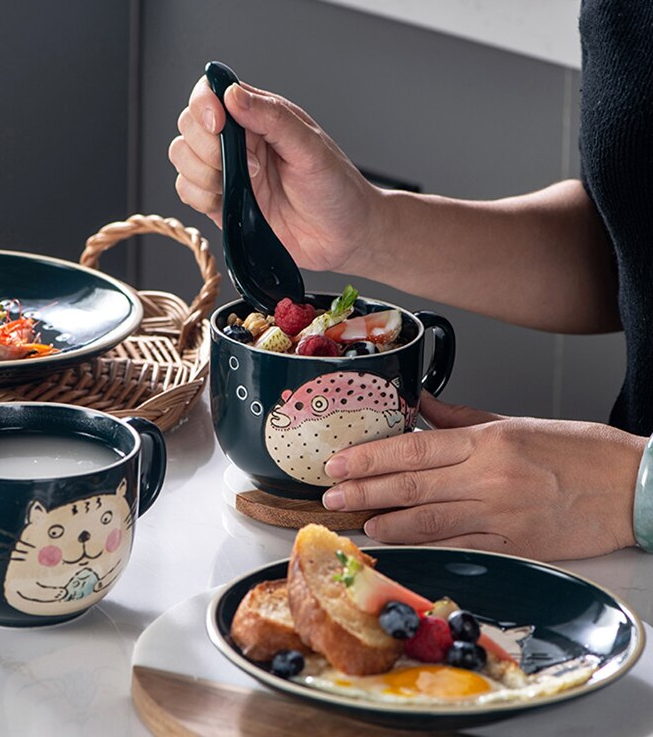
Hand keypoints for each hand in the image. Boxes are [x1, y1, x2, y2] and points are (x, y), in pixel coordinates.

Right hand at [168, 76, 380, 273]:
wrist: (344, 237)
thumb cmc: (337, 189)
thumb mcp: (311, 147)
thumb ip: (272, 118)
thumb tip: (232, 95)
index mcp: (259, 117)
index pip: (211, 93)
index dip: (204, 104)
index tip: (218, 123)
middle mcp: (238, 142)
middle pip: (189, 126)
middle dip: (205, 145)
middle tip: (247, 165)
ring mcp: (227, 173)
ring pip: (183, 158)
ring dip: (203, 173)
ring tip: (243, 185)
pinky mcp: (221, 204)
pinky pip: (187, 192)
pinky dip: (200, 197)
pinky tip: (230, 203)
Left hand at [321, 392, 643, 560]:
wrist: (635, 487)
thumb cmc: (581, 450)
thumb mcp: (519, 421)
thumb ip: (463, 418)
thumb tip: (421, 407)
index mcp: (488, 442)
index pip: (413, 448)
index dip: (371, 456)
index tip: (340, 460)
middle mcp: (489, 477)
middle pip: (411, 485)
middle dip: (364, 488)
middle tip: (331, 493)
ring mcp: (501, 514)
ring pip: (428, 519)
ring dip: (387, 519)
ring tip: (357, 517)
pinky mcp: (516, 544)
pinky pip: (460, 546)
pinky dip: (424, 545)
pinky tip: (398, 542)